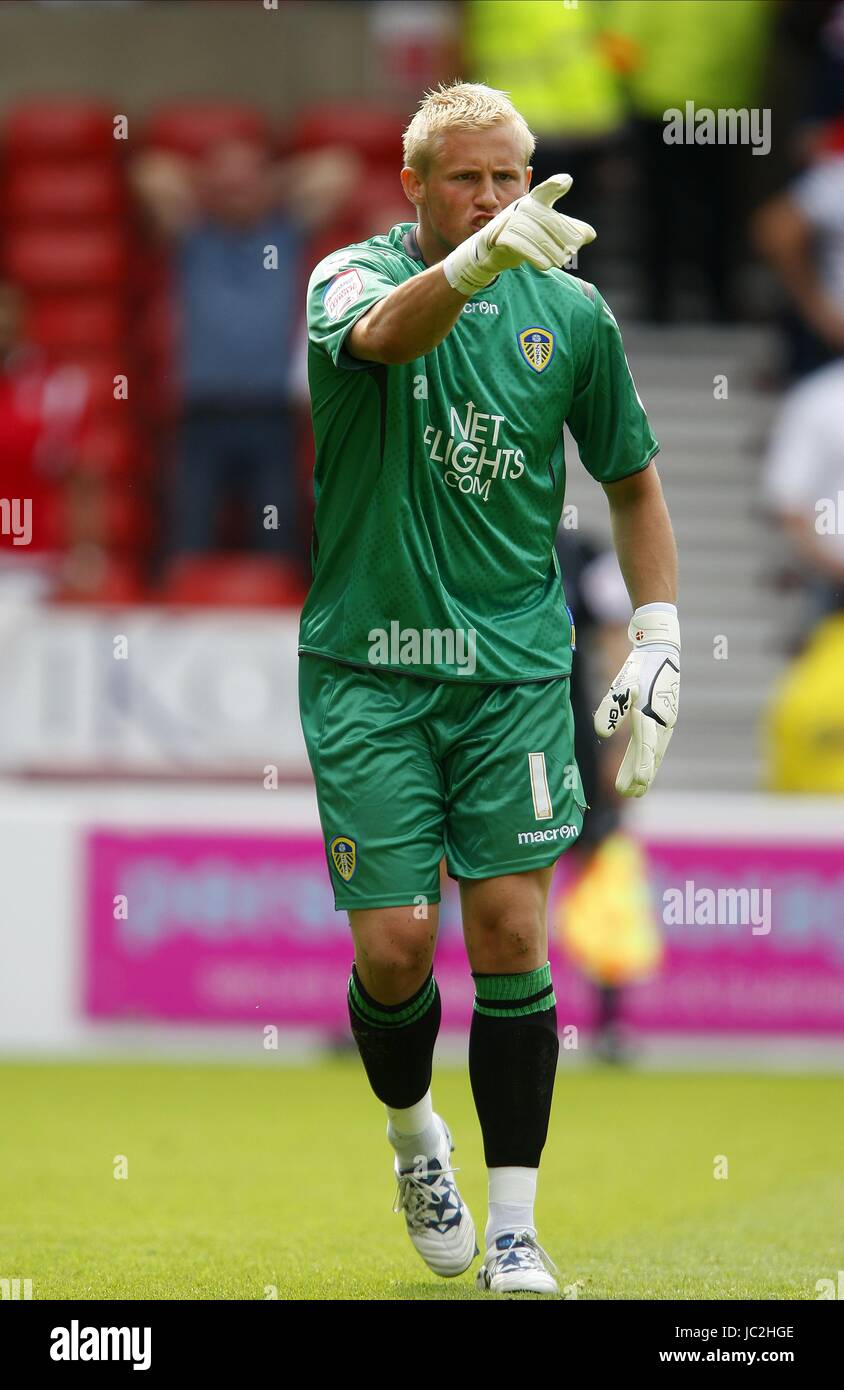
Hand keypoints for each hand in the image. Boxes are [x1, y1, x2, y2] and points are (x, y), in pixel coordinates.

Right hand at [442, 173, 595, 296]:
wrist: (492, 252)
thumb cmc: (524, 237)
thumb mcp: (547, 233)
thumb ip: (569, 231)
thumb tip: (591, 234)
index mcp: (535, 202)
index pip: (545, 191)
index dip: (554, 185)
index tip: (566, 182)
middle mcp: (522, 208)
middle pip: (549, 222)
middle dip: (563, 238)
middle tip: (572, 252)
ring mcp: (510, 221)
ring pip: (537, 236)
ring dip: (552, 251)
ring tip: (560, 261)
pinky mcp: (501, 237)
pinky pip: (521, 246)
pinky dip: (535, 256)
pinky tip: (546, 265)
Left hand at [593, 604, 679, 797]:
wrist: (660, 647)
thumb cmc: (639, 666)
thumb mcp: (622, 684)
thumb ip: (613, 709)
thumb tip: (600, 733)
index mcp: (652, 714)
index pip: (645, 748)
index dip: (639, 769)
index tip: (635, 787)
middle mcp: (663, 721)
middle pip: (650, 754)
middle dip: (640, 775)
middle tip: (630, 794)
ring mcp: (665, 719)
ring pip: (654, 751)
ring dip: (644, 769)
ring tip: (635, 787)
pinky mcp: (663, 716)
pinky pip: (656, 742)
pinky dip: (649, 756)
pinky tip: (642, 764)